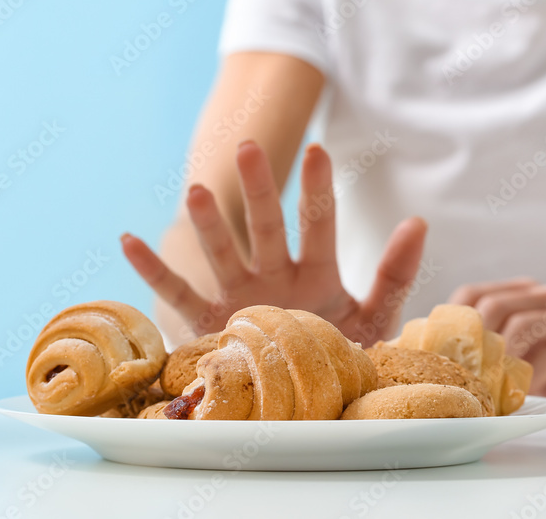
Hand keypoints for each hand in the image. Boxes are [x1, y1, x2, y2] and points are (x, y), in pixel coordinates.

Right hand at [121, 141, 426, 345]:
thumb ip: (395, 274)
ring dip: (210, 224)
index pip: (319, 224)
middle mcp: (275, 275)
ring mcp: (240, 296)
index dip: (318, 189)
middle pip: (266, 226)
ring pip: (223, 252)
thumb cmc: (341, 352)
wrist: (307, 399)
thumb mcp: (376, 316)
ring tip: (199, 190)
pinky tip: (128, 239)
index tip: (317, 150)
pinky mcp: (210, 324)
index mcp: (317, 272)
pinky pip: (178, 294)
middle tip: (250, 147)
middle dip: (260, 189)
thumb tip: (418, 222)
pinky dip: (152, 270)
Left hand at [449, 279, 545, 414]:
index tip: (433, 359)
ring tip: (480, 391)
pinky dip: (527, 380)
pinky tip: (516, 399)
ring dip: (495, 362)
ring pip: (520, 327)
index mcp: (526, 294)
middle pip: (492, 305)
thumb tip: (436, 367)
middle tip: (453, 378)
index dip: (448, 324)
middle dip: (467, 343)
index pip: (472, 294)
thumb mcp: (527, 352)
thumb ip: (492, 349)